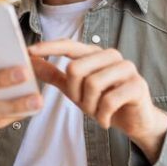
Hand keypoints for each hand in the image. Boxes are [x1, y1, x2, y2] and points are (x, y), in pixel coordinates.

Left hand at [28, 40, 166, 163]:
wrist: (135, 121)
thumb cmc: (104, 101)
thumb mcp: (76, 89)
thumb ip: (55, 74)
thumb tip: (31, 61)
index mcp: (95, 53)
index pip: (69, 44)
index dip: (49, 47)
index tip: (29, 52)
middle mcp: (111, 56)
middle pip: (76, 68)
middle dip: (74, 93)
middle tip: (84, 105)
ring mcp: (126, 68)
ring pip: (92, 84)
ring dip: (90, 106)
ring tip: (97, 112)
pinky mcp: (137, 85)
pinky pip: (109, 100)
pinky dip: (102, 115)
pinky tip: (105, 120)